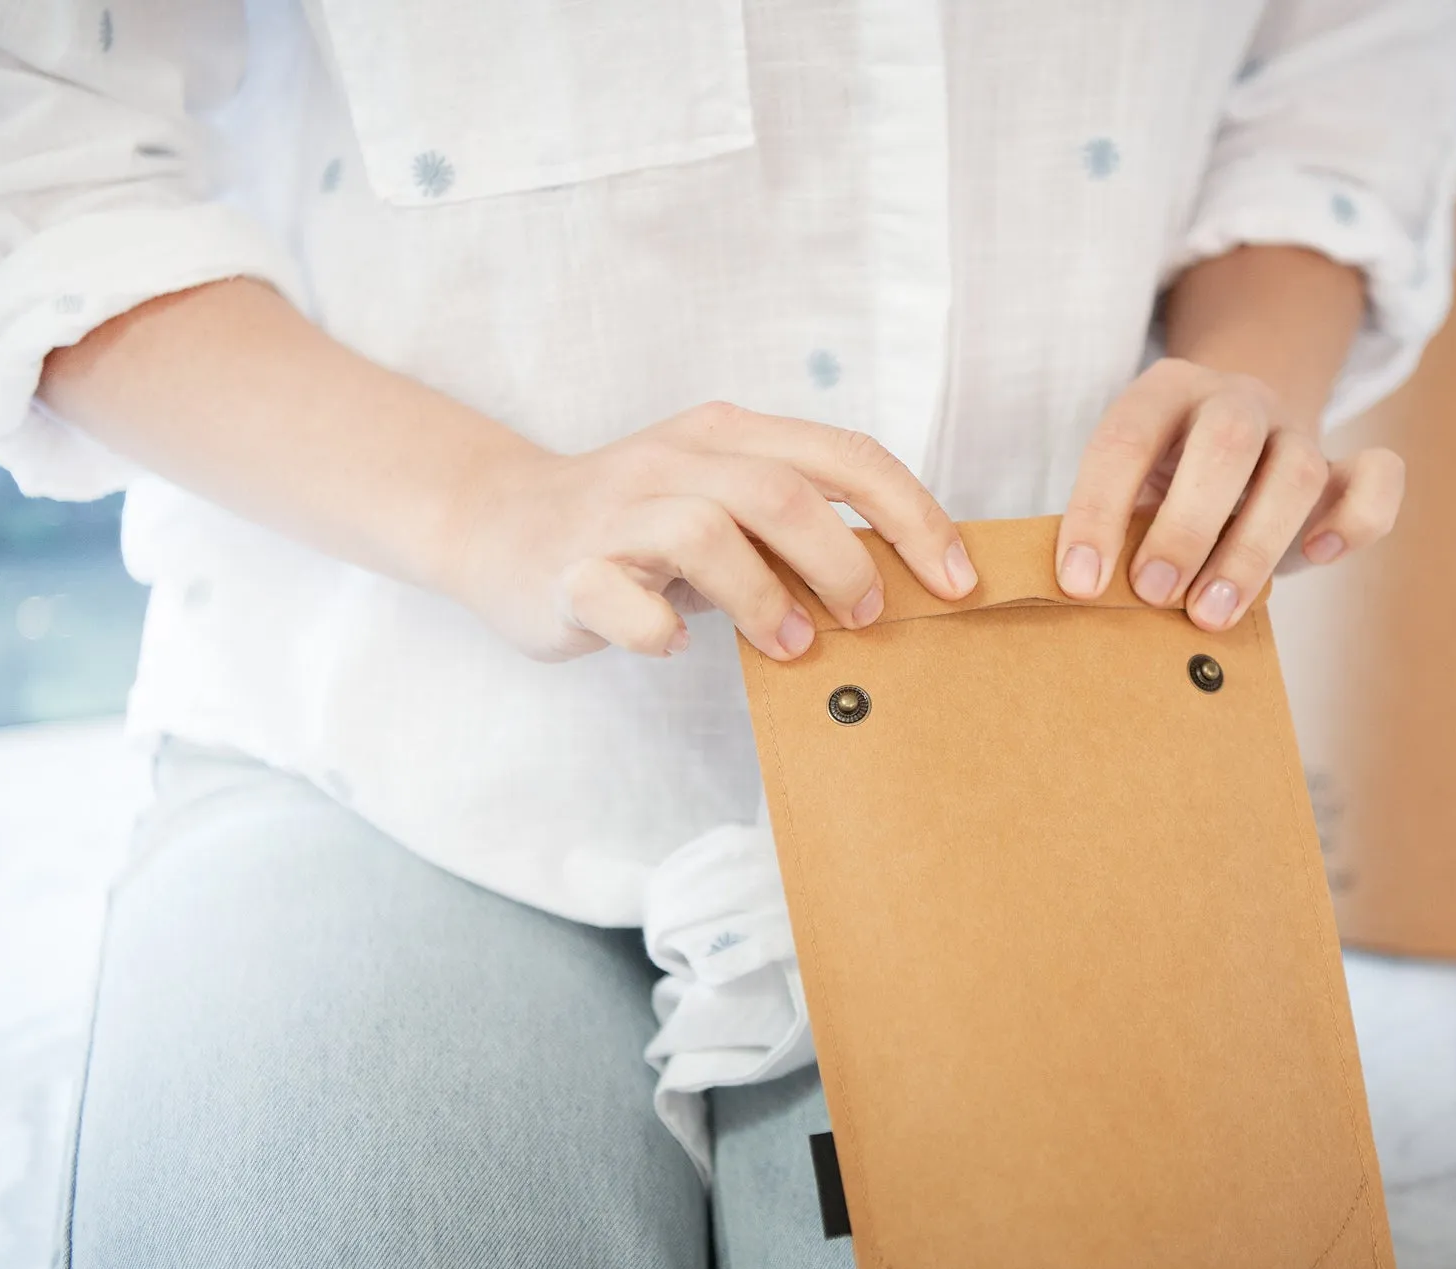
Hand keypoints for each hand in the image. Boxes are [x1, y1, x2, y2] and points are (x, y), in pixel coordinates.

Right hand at [443, 401, 976, 661]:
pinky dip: (656, 629)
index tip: (956, 578)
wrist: (499, 526)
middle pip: (779, 491)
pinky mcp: (567, 568)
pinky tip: (675, 645)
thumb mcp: (727, 509)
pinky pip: (617, 597)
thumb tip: (900, 584)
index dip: (911, 514)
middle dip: (843, 559)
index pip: (843, 454)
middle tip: (868, 618)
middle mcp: (676, 459)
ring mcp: (617, 511)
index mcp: (730, 435)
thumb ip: (797, 531)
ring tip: (790, 646)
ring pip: (704, 531)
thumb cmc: (640, 529)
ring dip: (763, 599)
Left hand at [1056, 357, 1403, 629]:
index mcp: (1164, 393)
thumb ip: (1114, 528)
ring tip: (1211, 615)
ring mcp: (1294, 429)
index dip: (1098, 512)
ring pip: (1298, 470)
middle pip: (1226, 443)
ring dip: (1252, 550)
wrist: (1234, 440)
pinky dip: (1355, 519)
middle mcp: (1234, 400)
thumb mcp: (1127, 491)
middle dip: (1185, 527)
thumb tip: (1088, 597)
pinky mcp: (1342, 467)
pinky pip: (1377, 476)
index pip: (1125, 440)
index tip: (1081, 583)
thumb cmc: (1163, 485)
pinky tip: (1315, 558)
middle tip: (1152, 594)